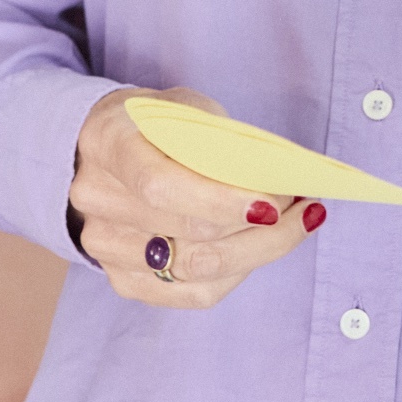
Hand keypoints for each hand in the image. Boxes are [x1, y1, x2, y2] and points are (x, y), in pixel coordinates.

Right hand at [68, 87, 317, 308]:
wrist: (97, 150)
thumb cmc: (154, 124)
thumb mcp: (183, 108)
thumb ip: (220, 140)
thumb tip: (274, 180)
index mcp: (108, 143)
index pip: (160, 186)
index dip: (220, 201)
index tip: (273, 204)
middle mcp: (96, 199)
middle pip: (188, 235)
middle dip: (261, 228)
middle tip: (304, 207)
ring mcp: (103, 245)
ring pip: (196, 270)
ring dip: (258, 251)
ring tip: (295, 225)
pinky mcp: (121, 278)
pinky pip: (192, 293)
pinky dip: (237, 273)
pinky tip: (260, 249)